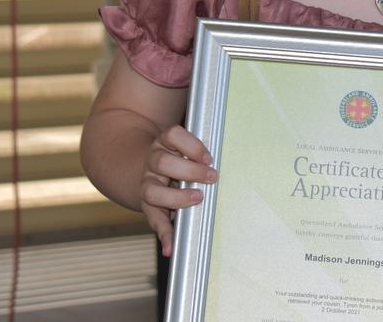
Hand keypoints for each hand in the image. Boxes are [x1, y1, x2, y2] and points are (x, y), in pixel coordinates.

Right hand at [141, 124, 217, 256]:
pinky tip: (172, 247)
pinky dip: (164, 234)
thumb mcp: (187, 147)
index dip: (191, 145)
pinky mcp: (148, 206)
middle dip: (189, 171)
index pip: (173, 135)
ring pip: (152, 191)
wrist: (154, 170)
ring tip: (197, 200)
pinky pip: (154, 220)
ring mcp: (148, 183)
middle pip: (163, 162)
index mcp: (165, 143)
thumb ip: (202, 151)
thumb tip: (235, 156)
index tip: (209, 158)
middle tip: (211, 178)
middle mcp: (153, 161)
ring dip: (176, 199)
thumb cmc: (181, 158)